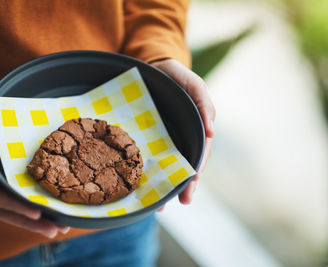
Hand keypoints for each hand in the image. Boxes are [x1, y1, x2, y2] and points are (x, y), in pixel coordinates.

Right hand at [0, 83, 69, 237]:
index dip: (16, 208)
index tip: (38, 214)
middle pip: (6, 210)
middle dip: (31, 222)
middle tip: (57, 230)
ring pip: (11, 205)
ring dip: (33, 217)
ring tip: (57, 225)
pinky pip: (13, 192)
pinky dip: (28, 201)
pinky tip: (45, 205)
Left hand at [151, 59, 215, 204]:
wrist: (152, 66)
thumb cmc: (177, 76)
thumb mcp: (194, 85)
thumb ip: (204, 104)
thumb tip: (212, 132)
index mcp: (194, 129)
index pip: (198, 154)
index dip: (195, 171)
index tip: (190, 188)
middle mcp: (180, 136)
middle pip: (183, 165)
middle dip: (181, 185)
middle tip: (177, 202)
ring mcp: (163, 138)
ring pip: (165, 164)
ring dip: (163, 183)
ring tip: (157, 204)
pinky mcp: (147, 135)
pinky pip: (146, 153)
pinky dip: (144, 168)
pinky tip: (139, 183)